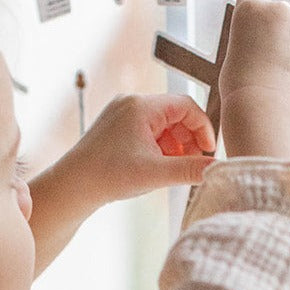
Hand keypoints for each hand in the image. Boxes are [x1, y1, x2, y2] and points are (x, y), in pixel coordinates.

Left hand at [74, 93, 215, 204]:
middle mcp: (131, 103)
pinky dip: (160, 145)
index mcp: (142, 106)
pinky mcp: (116, 125)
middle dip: (189, 138)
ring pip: (163, 123)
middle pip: (176, 114)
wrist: (72, 186)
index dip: (203, 128)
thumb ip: (190, 169)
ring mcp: (122, 113)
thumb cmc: (108, 176)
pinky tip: (158, 165)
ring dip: (175, 144)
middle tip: (192, 163)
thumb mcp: (156, 174)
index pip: (187, 106)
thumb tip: (217, 168)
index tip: (207, 152)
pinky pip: (148, 129)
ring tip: (174, 167)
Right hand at [217, 0, 289, 166]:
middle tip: (270, 65)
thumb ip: (254, 42)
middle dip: (282, 36)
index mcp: (251, 10)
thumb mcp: (236, 54)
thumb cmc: (242, 86)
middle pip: (283, 19)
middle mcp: (282, 11)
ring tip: (283, 81)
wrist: (268, 104)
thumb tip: (267, 50)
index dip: (259, 6)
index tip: (260, 22)